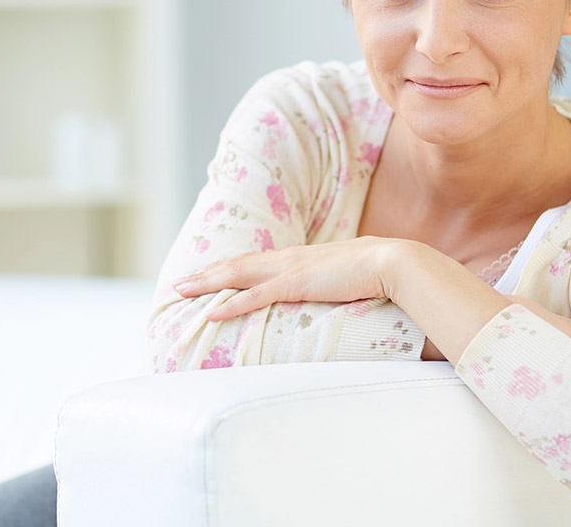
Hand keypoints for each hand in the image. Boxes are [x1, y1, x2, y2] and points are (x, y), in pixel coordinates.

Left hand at [171, 237, 405, 320]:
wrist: (391, 261)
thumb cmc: (373, 271)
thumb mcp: (341, 277)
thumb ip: (326, 283)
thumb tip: (324, 294)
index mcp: (297, 258)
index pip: (253, 262)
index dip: (227, 269)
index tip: (205, 275)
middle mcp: (287, 259)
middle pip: (236, 265)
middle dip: (206, 275)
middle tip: (179, 285)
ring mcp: (289, 269)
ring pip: (237, 276)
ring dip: (207, 284)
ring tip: (182, 291)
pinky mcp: (296, 283)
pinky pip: (256, 296)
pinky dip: (231, 304)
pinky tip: (212, 312)